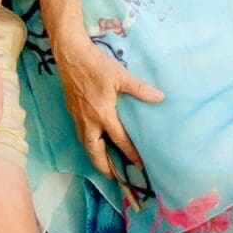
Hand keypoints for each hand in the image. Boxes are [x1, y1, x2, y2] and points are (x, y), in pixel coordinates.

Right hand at [55, 33, 164, 180]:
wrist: (71, 56)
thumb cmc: (97, 65)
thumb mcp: (121, 76)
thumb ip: (140, 89)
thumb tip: (161, 97)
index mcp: (103, 115)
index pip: (119, 141)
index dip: (130, 154)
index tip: (139, 164)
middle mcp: (89, 121)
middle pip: (95, 152)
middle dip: (104, 167)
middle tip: (113, 177)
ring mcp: (78, 117)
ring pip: (85, 144)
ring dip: (94, 156)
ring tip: (103, 164)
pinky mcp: (72, 111)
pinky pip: (79, 134)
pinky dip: (87, 143)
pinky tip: (92, 141)